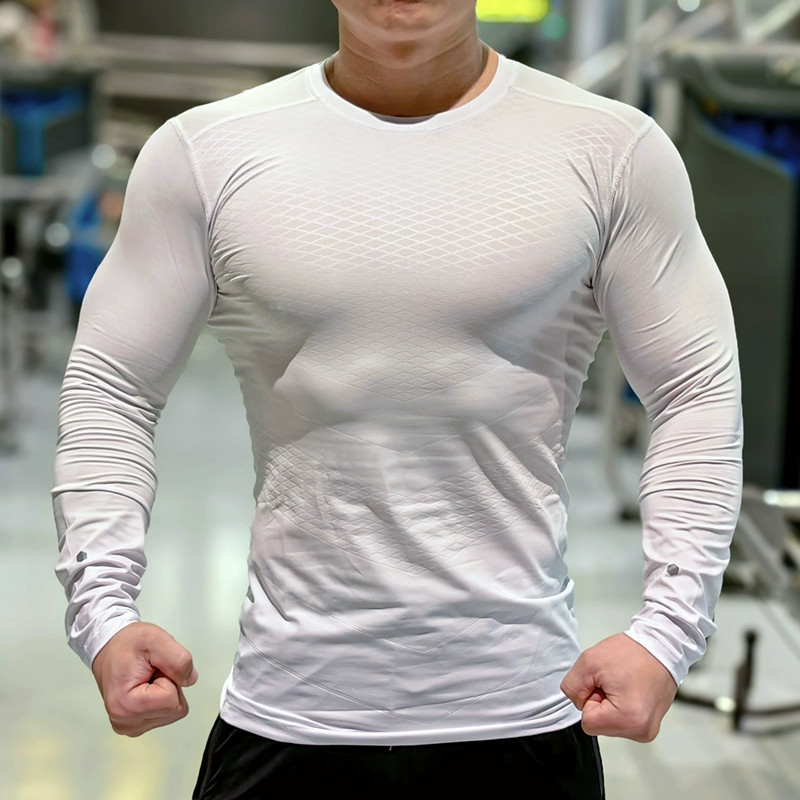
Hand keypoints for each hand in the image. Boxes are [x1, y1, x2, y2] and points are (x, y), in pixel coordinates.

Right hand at [91, 621, 197, 737]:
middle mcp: (125, 723)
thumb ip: (178, 660)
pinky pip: (167, 714)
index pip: (172, 701)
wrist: (110, 647)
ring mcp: (130, 726)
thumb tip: (190, 680)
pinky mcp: (136, 725)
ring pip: (173, 712)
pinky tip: (146, 686)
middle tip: (151, 671)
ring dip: (166, 690)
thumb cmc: (129, 643)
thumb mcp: (157, 639)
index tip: (152, 667)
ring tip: (147, 676)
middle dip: (169, 685)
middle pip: (175, 709)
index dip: (169, 678)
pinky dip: (162, 698)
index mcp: (126, 706)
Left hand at [560, 632, 677, 742]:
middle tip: (614, 681)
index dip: (589, 698)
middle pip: (599, 725)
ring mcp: (648, 730)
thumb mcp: (588, 662)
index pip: (587, 722)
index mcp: (628, 719)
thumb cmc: (631, 652)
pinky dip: (620, 705)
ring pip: (609, 723)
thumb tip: (578, 702)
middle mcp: (642, 731)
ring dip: (610, 703)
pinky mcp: (650, 725)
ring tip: (624, 684)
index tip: (604, 683)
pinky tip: (630, 689)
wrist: (661, 647)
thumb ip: (572, 687)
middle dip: (600, 702)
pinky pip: (622, 720)